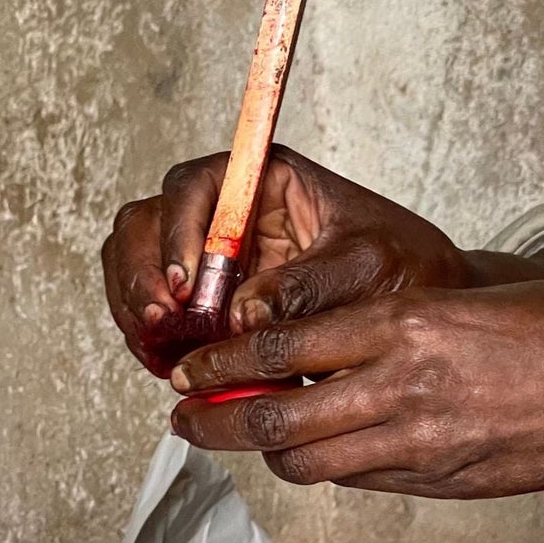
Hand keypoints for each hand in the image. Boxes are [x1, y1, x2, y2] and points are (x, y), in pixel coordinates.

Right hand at [101, 145, 471, 373]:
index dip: (178, 231)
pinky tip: (166, 362)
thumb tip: (242, 314)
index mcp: (263, 180)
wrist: (411, 311)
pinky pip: (147, 310)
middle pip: (144, 224)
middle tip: (161, 322)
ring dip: (135, 308)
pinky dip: (146, 338)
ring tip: (161, 349)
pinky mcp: (197, 301)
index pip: (194, 186)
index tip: (187, 283)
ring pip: (133, 266)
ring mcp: (203, 257)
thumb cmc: (400, 267)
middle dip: (141, 274)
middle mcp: (222, 212)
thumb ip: (305, 285)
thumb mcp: (366, 267)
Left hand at [168, 281, 543, 497]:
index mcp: (398, 326)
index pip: (276, 347)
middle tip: (181, 419)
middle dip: (211, 424)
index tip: (187, 371)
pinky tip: (312, 450)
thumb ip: (372, 334)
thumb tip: (299, 364)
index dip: (218, 366)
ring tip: (240, 437)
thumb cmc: (543, 330)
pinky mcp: (433, 479)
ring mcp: (416, 441)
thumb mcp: (446, 306)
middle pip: (270, 419)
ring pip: (303, 461)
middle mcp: (398, 386)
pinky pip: (352, 480)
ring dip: (262, 452)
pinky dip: (321, 467)